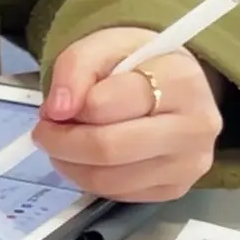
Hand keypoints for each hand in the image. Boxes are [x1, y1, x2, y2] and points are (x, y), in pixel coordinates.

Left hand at [29, 28, 225, 201]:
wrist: (171, 82)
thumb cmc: (137, 61)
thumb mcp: (103, 45)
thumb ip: (75, 68)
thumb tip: (58, 110)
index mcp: (181, 80)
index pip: (108, 103)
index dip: (71, 107)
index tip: (53, 107)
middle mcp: (195, 126)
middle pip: (110, 149)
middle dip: (63, 142)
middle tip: (44, 132)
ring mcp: (190, 163)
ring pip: (111, 179)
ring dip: (70, 165)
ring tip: (61, 144)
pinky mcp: (178, 188)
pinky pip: (120, 195)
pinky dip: (90, 180)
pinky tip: (85, 159)